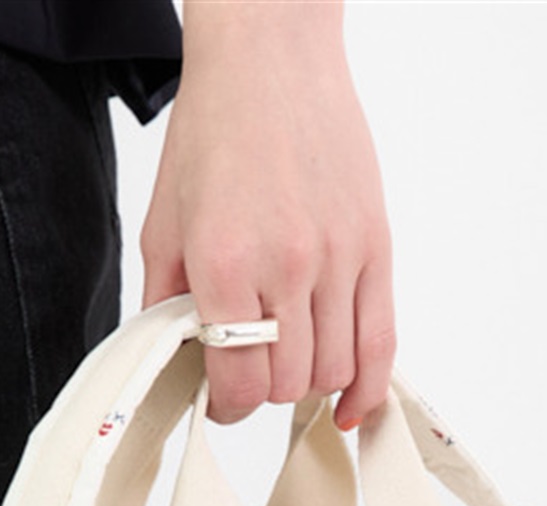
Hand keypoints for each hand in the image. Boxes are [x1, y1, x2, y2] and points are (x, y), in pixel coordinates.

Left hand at [139, 0, 395, 431]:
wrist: (271, 56)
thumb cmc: (215, 129)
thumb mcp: (163, 222)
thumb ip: (164, 303)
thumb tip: (173, 366)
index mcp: (226, 262)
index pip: (240, 383)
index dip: (228, 407)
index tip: (223, 402)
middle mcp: (287, 265)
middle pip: (289, 384)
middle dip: (266, 391)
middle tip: (252, 372)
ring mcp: (339, 257)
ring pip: (335, 370)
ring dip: (311, 382)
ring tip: (291, 361)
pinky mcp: (376, 246)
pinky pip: (383, 342)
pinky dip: (368, 386)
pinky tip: (351, 404)